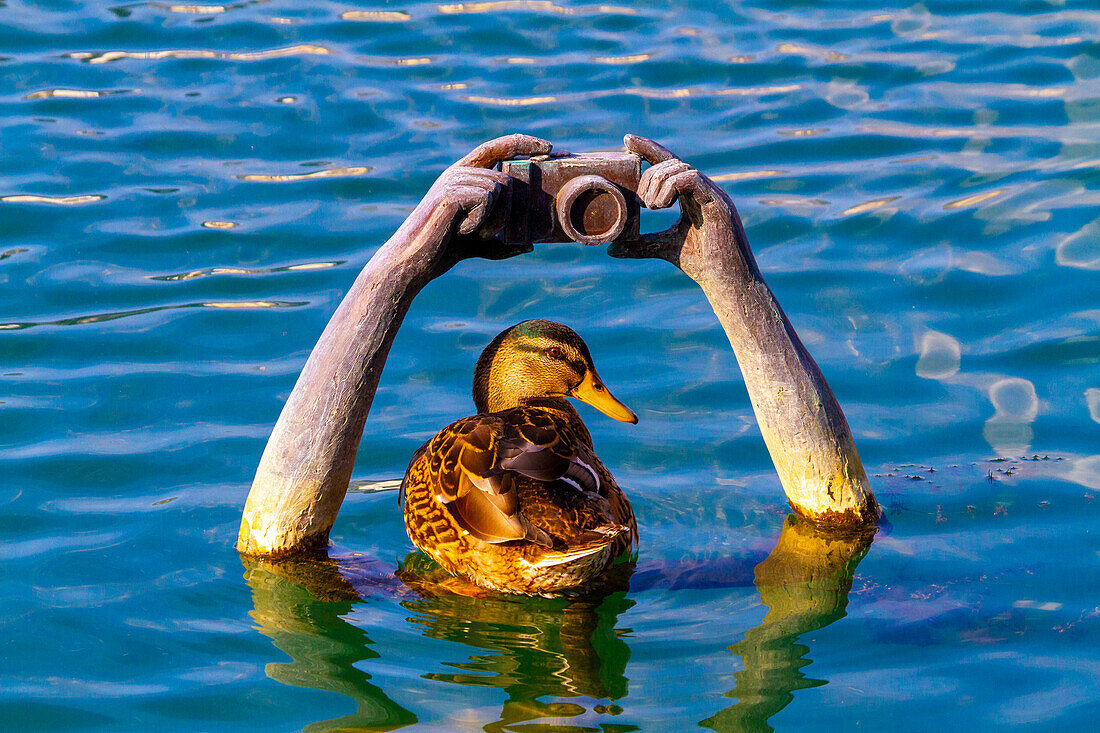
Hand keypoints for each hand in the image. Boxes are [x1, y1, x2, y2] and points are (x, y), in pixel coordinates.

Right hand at [412, 134, 551, 268]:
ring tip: (469, 232)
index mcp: (466, 176)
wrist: (413, 261)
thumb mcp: (480, 245)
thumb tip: (531, 245)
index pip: (499, 148)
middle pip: (508, 180)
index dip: (525, 143)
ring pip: (501, 190)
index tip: (550, 147)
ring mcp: (454, 179)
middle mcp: (460, 171)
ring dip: (494, 220)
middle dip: (507, 212)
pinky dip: (482, 221)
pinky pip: (487, 199)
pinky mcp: (451, 191)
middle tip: (482, 233)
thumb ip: (503, 242)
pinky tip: (462, 229)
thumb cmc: (443, 250)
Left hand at [608, 135, 756, 284]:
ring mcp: (712, 194)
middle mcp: (703, 190)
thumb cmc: (701, 265)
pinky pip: (692, 178)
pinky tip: (660, 206)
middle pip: (672, 162)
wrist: (726, 281)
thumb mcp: (662, 248)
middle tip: (640, 201)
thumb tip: (611, 248)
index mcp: (691, 195)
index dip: (648, 148)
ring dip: (658, 182)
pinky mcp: (719, 202)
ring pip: (681, 167)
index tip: (626, 140)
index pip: (669, 163)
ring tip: (651, 206)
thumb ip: (638, 245)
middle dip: (649, 175)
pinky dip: (671, 187)